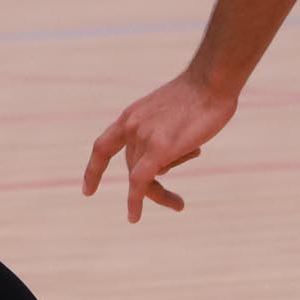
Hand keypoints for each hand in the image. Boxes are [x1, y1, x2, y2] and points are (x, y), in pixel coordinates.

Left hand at [83, 72, 236, 221]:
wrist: (212, 81)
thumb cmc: (201, 96)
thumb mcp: (171, 115)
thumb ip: (161, 136)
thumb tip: (164, 162)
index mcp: (131, 116)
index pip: (104, 146)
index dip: (94, 169)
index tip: (88, 190)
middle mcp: (131, 126)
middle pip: (134, 168)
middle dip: (152, 187)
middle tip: (176, 204)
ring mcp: (142, 137)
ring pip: (145, 177)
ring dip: (161, 195)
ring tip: (179, 204)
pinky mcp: (158, 149)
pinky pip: (140, 182)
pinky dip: (135, 201)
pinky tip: (133, 217)